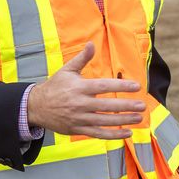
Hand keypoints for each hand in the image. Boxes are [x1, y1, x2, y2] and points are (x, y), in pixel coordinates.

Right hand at [27, 42, 144, 138]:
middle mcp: (80, 103)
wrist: (36, 107)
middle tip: (142, 105)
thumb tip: (92, 43)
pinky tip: (127, 133)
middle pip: (107, 106)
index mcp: (79, 87)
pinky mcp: (78, 129)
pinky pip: (98, 133)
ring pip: (105, 121)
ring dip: (123, 121)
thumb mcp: (67, 70)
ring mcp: (79, 118)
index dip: (121, 86)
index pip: (104, 86)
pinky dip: (113, 134)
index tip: (136, 86)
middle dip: (126, 106)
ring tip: (138, 118)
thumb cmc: (55, 86)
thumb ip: (82, 59)